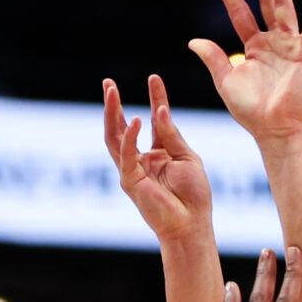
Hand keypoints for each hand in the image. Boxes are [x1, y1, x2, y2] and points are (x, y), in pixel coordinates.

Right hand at [103, 73, 213, 242]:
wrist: (191, 224)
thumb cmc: (193, 195)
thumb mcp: (186, 157)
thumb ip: (171, 135)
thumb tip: (159, 109)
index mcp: (157, 153)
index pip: (153, 120)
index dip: (154, 98)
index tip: (154, 78)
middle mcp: (141, 160)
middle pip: (120, 127)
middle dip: (113, 105)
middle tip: (108, 83)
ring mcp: (133, 170)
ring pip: (114, 137)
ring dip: (111, 114)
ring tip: (111, 91)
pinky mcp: (131, 181)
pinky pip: (126, 155)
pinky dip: (130, 137)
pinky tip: (135, 120)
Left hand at [187, 0, 301, 144]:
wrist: (272, 128)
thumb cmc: (250, 110)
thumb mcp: (225, 81)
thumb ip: (213, 59)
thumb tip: (193, 41)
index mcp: (253, 47)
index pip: (240, 14)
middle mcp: (272, 42)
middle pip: (267, 3)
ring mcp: (290, 46)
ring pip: (285, 9)